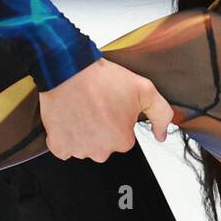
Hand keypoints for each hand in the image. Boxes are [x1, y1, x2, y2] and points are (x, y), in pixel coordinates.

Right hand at [38, 58, 172, 160]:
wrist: (68, 69)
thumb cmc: (101, 78)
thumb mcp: (144, 89)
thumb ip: (161, 114)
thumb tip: (161, 135)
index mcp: (122, 140)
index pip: (123, 136)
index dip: (117, 117)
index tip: (110, 103)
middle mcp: (101, 151)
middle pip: (104, 143)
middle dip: (101, 127)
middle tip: (96, 104)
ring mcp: (78, 150)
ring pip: (84, 145)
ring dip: (83, 131)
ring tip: (81, 107)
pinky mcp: (59, 146)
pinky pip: (64, 146)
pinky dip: (65, 134)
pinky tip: (69, 116)